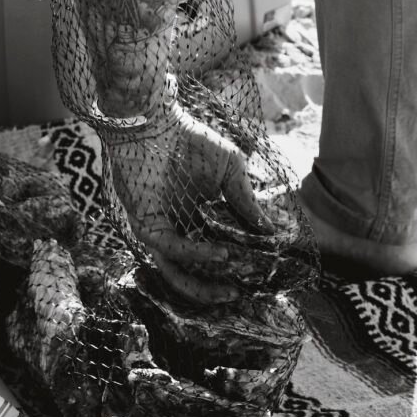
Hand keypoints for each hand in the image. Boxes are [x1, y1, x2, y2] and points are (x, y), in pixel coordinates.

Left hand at [103, 101, 269, 301]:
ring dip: (204, 286)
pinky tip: (221, 253)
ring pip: (177, 273)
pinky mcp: (146, 226)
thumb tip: (271, 232)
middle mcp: (177, 230)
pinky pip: (171, 250)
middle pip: (194, 273)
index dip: (236, 268)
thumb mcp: (231, 170)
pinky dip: (197, 254)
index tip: (260, 276)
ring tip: (231, 289)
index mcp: (196, 219)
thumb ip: (247, 201)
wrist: (158, 122)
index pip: (215, 254)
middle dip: (218, 289)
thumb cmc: (192, 141)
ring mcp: (160, 231)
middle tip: (244, 294)